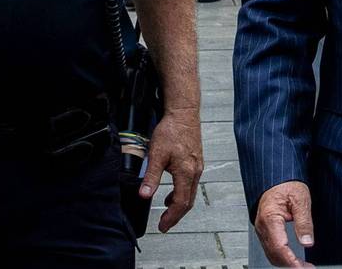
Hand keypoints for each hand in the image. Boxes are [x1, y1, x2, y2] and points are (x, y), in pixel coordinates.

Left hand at [139, 107, 203, 232]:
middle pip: (188, 201)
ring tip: (167, 212)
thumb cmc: (172, 131)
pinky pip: (191, 184)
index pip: (180, 202)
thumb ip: (151, 177)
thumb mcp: (156, 154)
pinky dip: (182, 193)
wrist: (184, 114)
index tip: (162, 226)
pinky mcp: (196, 162)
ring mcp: (197, 167)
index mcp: (186, 172)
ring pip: (191, 193)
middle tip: (165, 224)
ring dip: (179, 205)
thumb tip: (144, 195)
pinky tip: (172, 193)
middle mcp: (195, 172)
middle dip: (176, 216)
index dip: (171, 217)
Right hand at [255, 181, 315, 266]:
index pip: (279, 247)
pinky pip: (271, 249)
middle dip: (290, 265)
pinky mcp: (266, 230)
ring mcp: (262, 229)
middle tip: (307, 268)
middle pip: (273, 254)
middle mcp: (263, 226)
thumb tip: (307, 242)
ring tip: (302, 266)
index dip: (291, 261)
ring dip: (286, 263)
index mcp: (270, 218)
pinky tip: (293, 259)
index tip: (302, 267)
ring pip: (271, 254)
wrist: (276, 177)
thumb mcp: (301, 199)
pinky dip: (282, 257)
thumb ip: (304, 222)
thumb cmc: (286, 184)